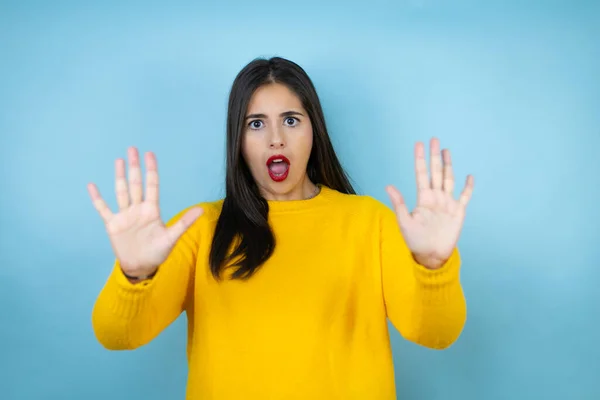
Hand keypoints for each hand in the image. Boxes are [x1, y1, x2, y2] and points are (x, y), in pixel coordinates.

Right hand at [87, 147, 202, 277]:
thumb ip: (184, 222)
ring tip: (119, 160)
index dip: (151, 170)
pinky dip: (97, 198)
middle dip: (134, 167)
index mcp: (152, 210)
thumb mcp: (171, 237)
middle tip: (132, 149)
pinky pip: (103, 208)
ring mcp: (124, 215)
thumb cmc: (158, 252)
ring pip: (121, 192)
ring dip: (119, 177)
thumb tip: (202, 210)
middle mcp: (138, 209)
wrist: (141, 266)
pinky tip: (92, 186)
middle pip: (135, 184)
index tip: (150, 154)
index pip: (152, 185)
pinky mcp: (113, 224)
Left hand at [386, 138, 473, 269]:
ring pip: (448, 179)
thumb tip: (388, 186)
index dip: (420, 159)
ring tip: (446, 150)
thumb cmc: (415, 240)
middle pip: (435, 172)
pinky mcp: (458, 212)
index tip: (418, 144)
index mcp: (423, 198)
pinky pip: (465, 196)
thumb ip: (399, 203)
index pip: (421, 174)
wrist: (431, 255)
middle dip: (434, 156)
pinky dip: (468, 187)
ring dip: (447, 165)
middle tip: (433, 139)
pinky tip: (469, 176)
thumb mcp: (404, 222)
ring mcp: (447, 203)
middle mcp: (435, 197)